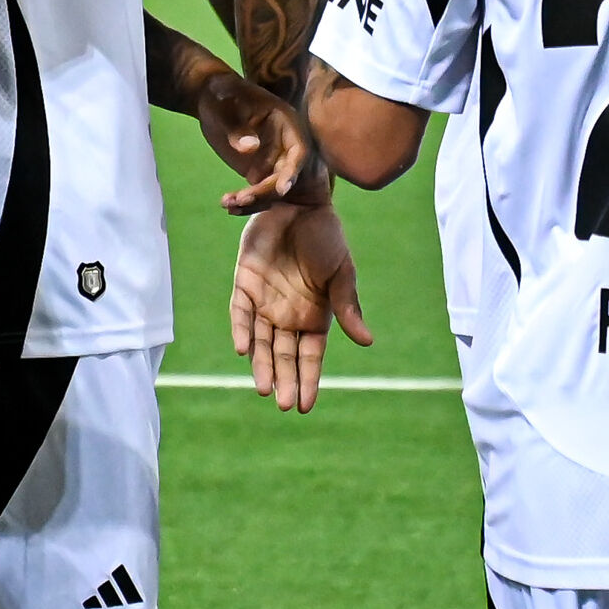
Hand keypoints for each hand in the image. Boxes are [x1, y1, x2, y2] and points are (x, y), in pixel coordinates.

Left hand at [187, 68, 322, 213]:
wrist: (209, 98)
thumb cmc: (220, 94)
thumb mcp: (225, 107)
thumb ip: (238, 127)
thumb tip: (251, 148)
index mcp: (285, 122)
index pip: (298, 149)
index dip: (293, 170)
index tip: (281, 189)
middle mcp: (284, 143)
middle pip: (285, 173)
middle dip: (267, 190)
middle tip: (244, 198)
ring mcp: (272, 158)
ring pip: (271, 186)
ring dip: (255, 199)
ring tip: (230, 203)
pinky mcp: (258, 168)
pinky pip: (257, 189)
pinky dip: (245, 199)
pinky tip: (228, 204)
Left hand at [231, 203, 370, 411]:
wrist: (300, 202)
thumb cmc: (326, 237)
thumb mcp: (341, 273)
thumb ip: (347, 307)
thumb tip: (367, 342)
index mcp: (314, 316)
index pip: (310, 356)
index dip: (308, 380)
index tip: (305, 406)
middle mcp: (288, 315)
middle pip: (284, 355)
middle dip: (285, 380)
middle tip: (283, 405)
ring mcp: (265, 301)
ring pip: (260, 341)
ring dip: (261, 365)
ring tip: (263, 388)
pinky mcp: (244, 283)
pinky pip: (240, 312)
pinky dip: (241, 330)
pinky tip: (243, 350)